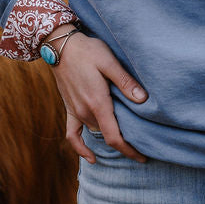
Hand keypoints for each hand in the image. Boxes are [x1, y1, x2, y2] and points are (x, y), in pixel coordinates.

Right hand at [47, 31, 147, 161]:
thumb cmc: (87, 51)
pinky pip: (72, 134)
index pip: (114, 137)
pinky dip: (80, 147)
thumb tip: (143, 99)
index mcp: (97, 103)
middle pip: (108, 136)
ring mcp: (76, 111)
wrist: (60, 46)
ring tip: (129, 143)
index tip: (142, 158)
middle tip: (144, 146)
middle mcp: (85, 112)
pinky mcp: (69, 108)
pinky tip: (90, 157)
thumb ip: (125, 82)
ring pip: (96, 132)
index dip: (129, 151)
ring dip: (110, 139)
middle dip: (125, 144)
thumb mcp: (109, 62)